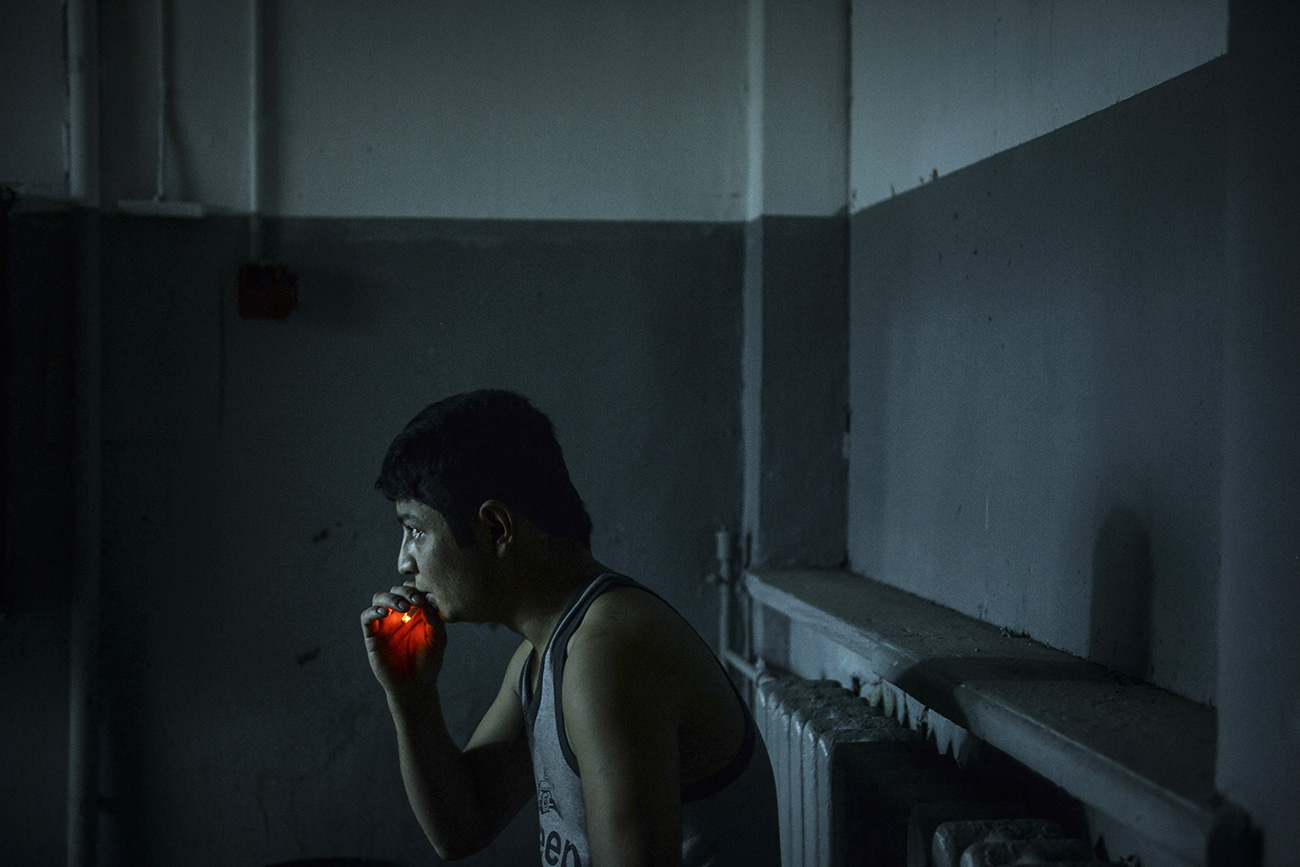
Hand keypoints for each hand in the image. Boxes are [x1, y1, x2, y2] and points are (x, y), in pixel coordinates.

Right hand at [362, 582, 445, 696]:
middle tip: (415, 600)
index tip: (427, 596)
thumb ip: (434, 618)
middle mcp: (399, 615)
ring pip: (379, 598)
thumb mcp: (437, 638)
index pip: (412, 589)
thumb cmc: (429, 662)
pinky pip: (367, 617)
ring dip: (390, 598)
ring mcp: (385, 624)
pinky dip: (373, 611)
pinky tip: (385, 613)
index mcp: (416, 612)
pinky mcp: (372, 636)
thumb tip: (426, 598)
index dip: (418, 587)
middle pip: (396, 590)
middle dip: (405, 591)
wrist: (415, 686)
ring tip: (402, 607)